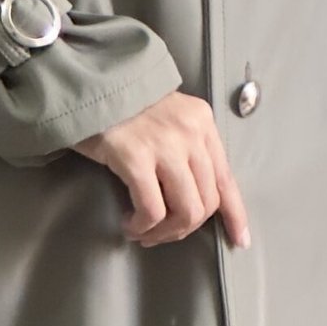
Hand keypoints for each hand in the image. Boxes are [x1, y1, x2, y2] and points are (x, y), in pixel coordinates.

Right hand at [71, 90, 252, 250]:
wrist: (87, 85)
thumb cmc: (125, 105)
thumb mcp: (169, 118)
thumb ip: (188, 146)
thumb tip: (197, 194)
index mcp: (202, 122)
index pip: (227, 177)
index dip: (235, 214)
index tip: (239, 240)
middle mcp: (190, 133)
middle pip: (207, 201)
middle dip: (185, 228)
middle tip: (161, 233)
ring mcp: (165, 144)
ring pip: (185, 211)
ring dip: (165, 232)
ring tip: (144, 231)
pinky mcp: (135, 157)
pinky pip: (152, 211)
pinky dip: (142, 226)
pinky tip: (129, 224)